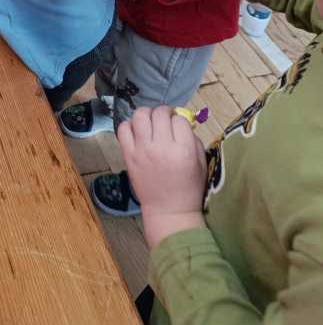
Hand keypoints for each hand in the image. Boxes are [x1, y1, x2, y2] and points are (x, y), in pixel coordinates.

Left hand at [118, 107, 206, 248]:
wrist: (169, 212)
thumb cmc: (189, 188)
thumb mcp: (202, 163)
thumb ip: (194, 139)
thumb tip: (182, 121)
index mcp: (183, 150)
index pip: (179, 119)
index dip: (180, 120)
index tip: (179, 126)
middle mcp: (162, 147)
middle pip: (159, 114)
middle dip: (164, 112)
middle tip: (165, 120)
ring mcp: (142, 150)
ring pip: (140, 116)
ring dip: (147, 114)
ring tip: (150, 121)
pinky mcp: (129, 156)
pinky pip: (123, 130)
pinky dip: (129, 125)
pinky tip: (137, 132)